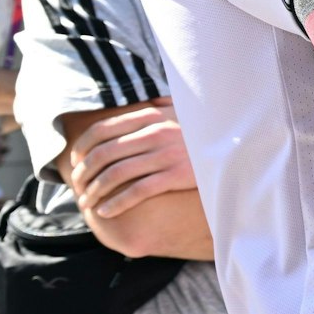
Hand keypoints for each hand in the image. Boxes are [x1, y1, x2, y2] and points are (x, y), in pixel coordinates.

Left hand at [68, 103, 197, 216]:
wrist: (239, 148)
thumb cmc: (206, 132)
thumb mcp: (185, 112)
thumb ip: (165, 106)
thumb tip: (150, 101)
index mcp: (152, 117)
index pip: (102, 130)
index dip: (81, 148)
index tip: (74, 163)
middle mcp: (156, 133)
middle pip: (103, 154)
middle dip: (83, 174)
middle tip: (77, 188)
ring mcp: (166, 154)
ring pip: (115, 174)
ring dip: (94, 191)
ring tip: (87, 203)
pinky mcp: (176, 175)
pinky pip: (136, 191)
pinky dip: (115, 203)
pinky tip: (105, 212)